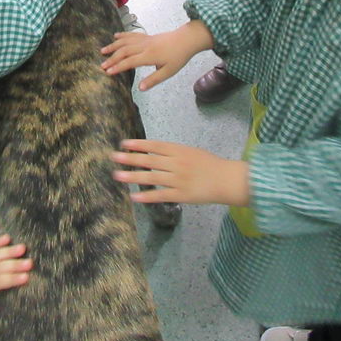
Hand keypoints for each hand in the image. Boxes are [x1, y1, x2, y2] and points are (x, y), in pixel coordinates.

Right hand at [100, 20, 213, 89]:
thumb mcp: (168, 72)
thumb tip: (140, 88)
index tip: (108, 72)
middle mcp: (144, 46)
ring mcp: (144, 39)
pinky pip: (132, 35)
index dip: (118, 67)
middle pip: (124, 51)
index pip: (130, 62)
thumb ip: (153, 79)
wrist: (186, 39)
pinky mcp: (146, 36)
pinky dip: (122, 35)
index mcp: (149, 56)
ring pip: (125, 42)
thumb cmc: (178, 57)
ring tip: (103, 51)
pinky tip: (115, 36)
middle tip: (102, 65)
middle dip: (112, 58)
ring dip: (113, 46)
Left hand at [111, 139, 249, 205]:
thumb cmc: (210, 164)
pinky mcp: (181, 195)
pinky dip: (147, 196)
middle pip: (149, 160)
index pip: (154, 146)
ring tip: (117, 175)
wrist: (227, 180)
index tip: (123, 144)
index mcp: (179, 150)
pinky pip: (161, 195)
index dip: (138, 145)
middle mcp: (176, 163)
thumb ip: (173, 153)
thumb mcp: (191, 152)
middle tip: (114, 157)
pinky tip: (134, 196)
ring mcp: (178, 179)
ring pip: (152, 177)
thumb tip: (153, 154)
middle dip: (130, 159)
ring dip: (133, 177)